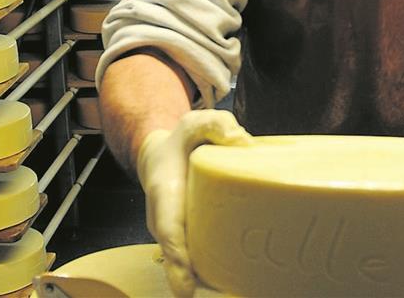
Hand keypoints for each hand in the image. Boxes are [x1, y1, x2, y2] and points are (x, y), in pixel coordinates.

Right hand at [136, 110, 251, 296]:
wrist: (161, 155)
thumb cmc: (182, 142)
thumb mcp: (195, 123)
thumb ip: (215, 125)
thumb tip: (242, 141)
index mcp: (164, 191)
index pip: (167, 227)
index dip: (176, 254)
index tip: (185, 283)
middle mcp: (165, 218)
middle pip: (174, 254)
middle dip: (184, 278)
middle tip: (198, 295)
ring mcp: (175, 231)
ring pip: (183, 262)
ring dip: (199, 281)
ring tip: (225, 293)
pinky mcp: (188, 236)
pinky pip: (194, 258)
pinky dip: (208, 276)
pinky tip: (229, 288)